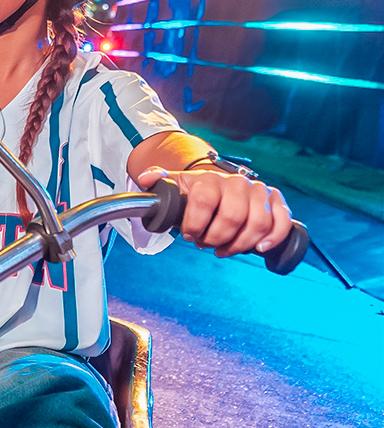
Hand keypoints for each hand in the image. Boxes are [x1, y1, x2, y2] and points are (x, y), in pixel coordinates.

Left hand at [135, 166, 292, 257]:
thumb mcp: (176, 185)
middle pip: (232, 217)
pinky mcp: (277, 202)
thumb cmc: (196, 192)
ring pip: (257, 223)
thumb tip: (145, 178)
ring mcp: (259, 191)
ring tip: (224, 249)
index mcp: (210, 179)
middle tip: (206, 244)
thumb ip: (159, 181)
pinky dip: (273, 237)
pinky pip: (282, 222)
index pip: (204, 201)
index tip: (189, 236)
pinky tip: (259, 248)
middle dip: (216, 238)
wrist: (220, 186)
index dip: (195, 225)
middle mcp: (237, 182)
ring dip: (239, 243)